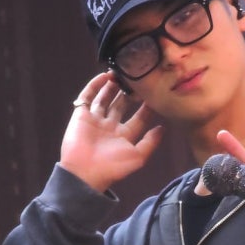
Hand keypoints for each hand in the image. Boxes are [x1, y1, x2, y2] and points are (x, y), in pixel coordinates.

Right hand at [60, 72, 162, 192]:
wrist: (84, 172)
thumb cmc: (112, 167)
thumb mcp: (138, 157)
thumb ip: (151, 142)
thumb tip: (163, 127)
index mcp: (124, 137)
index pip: (139, 118)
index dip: (147, 106)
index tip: (155, 92)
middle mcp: (111, 127)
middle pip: (122, 105)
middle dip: (130, 93)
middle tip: (139, 78)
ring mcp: (95, 120)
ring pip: (105, 98)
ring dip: (113, 86)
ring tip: (122, 72)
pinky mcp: (81, 115)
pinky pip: (87, 96)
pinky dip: (95, 85)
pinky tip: (105, 76)